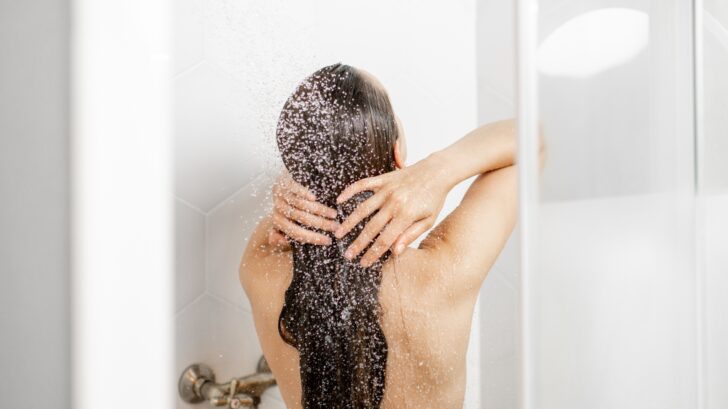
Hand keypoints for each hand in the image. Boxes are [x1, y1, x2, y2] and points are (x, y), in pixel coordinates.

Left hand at [270, 171, 338, 246]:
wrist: (283, 183)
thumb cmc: (289, 206)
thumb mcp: (287, 221)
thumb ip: (284, 233)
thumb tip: (282, 240)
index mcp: (278, 221)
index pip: (295, 233)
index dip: (312, 238)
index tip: (328, 241)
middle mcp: (278, 208)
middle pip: (300, 218)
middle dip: (320, 224)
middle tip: (335, 227)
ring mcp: (282, 194)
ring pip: (301, 204)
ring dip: (319, 210)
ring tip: (333, 214)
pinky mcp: (285, 181)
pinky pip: (295, 189)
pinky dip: (305, 194)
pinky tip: (315, 198)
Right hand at [334, 156, 451, 266]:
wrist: (437, 172)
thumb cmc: (434, 198)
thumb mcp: (428, 220)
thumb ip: (411, 235)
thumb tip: (396, 252)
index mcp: (406, 215)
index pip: (386, 239)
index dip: (373, 253)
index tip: (364, 263)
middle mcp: (394, 203)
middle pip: (371, 227)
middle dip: (358, 243)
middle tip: (347, 255)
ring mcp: (387, 190)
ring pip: (363, 208)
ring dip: (349, 222)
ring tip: (338, 233)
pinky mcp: (383, 179)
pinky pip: (363, 185)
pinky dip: (350, 192)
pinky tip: (339, 200)